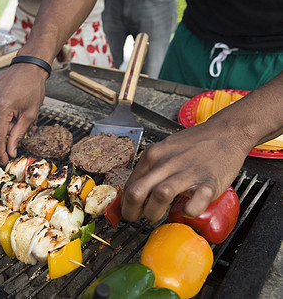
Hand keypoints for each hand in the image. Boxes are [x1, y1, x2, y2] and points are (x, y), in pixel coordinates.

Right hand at [0, 63, 47, 164]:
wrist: (29, 66)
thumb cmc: (33, 87)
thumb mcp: (30, 114)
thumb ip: (18, 134)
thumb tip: (11, 151)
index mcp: (2, 106)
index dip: (0, 150)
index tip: (4, 160)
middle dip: (8, 130)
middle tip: (21, 121)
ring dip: (5, 121)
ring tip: (18, 109)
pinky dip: (2, 112)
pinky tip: (12, 104)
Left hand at [121, 121, 249, 222]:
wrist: (227, 132)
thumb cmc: (194, 145)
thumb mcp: (164, 150)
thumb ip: (151, 168)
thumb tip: (135, 191)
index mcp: (153, 155)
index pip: (129, 185)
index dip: (126, 203)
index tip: (130, 211)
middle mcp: (166, 163)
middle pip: (137, 192)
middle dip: (132, 212)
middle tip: (137, 219)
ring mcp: (187, 172)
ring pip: (160, 195)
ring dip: (154, 213)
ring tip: (159, 216)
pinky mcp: (208, 182)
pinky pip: (194, 203)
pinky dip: (188, 212)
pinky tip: (187, 211)